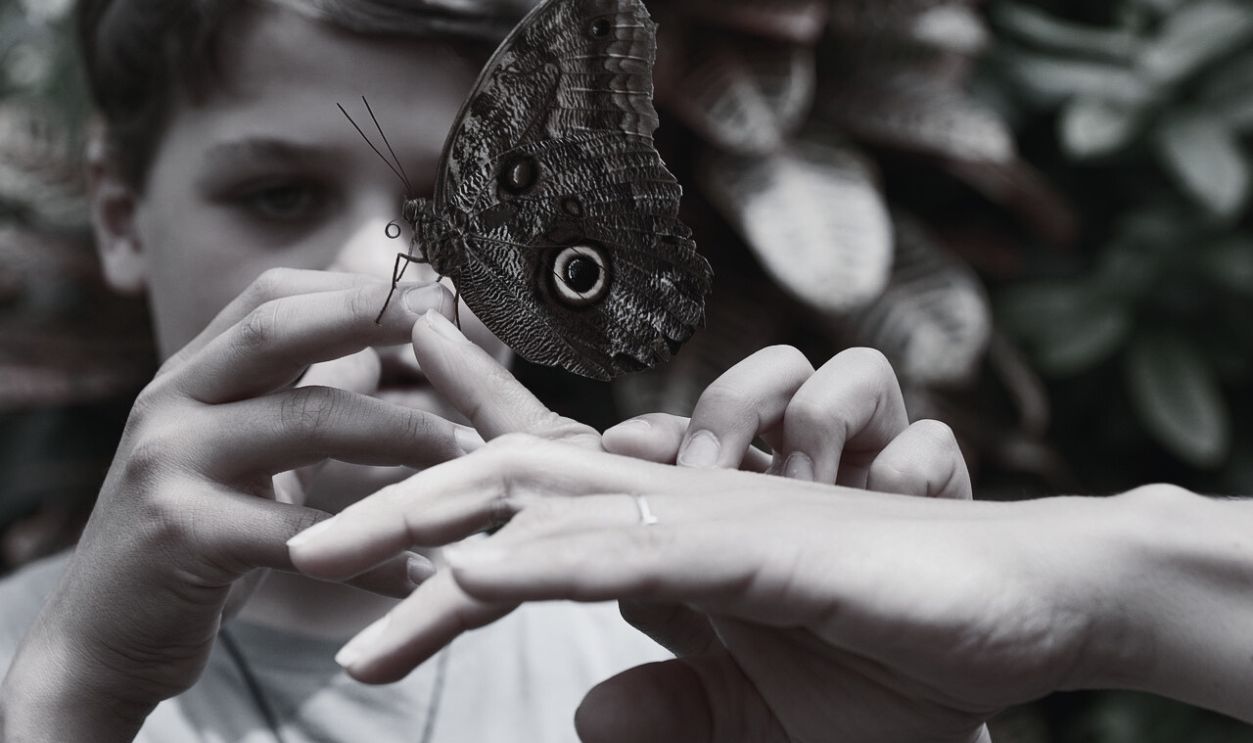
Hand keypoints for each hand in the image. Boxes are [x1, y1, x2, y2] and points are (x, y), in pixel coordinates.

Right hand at [0, 270, 474, 738]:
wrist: (102, 639)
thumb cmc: (194, 536)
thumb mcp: (238, 452)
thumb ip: (295, 397)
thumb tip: (375, 346)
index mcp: (192, 375)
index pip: (272, 296)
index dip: (356, 288)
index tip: (435, 295)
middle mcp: (173, 402)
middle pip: (278, 329)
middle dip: (372, 315)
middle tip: (453, 328)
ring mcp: (169, 464)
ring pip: (305, 422)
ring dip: (402, 433)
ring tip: (472, 452)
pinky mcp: (181, 536)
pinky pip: (301, 534)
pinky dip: (374, 556)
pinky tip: (426, 571)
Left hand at [290, 320, 1060, 741]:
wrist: (1024, 615)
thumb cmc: (901, 654)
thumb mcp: (757, 706)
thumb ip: (669, 699)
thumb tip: (578, 709)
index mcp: (668, 539)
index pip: (533, 503)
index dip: (444, 490)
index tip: (358, 515)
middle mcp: (676, 509)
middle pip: (506, 486)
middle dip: (398, 503)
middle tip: (297, 538)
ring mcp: (713, 521)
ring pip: (543, 504)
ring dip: (430, 525)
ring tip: (327, 558)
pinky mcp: (759, 548)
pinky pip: (627, 550)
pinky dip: (540, 560)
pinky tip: (466, 576)